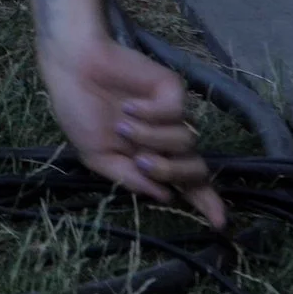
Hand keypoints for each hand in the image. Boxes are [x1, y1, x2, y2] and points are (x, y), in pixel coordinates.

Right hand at [38, 36, 226, 228]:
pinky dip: (152, 114)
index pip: (185, 184)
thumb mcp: (96, 156)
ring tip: (123, 126)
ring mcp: (171, 114)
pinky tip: (130, 106)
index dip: (205, 202)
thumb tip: (167, 197)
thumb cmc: (78, 111)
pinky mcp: (171, 90)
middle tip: (143, 162)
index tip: (220, 224)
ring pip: (186, 141)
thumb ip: (128, 178)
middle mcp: (166, 139)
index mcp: (149, 157)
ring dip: (152, 138)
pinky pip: (176, 113)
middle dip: (173, 171)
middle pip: (196, 168)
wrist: (72, 69)